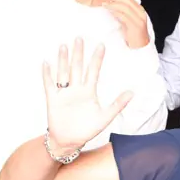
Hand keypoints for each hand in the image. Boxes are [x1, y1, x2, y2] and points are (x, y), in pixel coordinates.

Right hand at [40, 38, 134, 153]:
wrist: (69, 142)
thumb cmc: (87, 130)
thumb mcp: (105, 117)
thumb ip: (118, 105)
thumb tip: (132, 92)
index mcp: (89, 92)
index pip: (93, 71)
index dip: (97, 58)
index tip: (101, 45)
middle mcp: (76, 89)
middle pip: (77, 67)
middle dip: (78, 53)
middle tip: (79, 38)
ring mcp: (64, 94)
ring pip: (63, 73)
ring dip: (63, 60)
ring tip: (64, 46)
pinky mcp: (53, 100)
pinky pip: (49, 85)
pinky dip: (47, 75)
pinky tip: (46, 63)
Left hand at [92, 0, 150, 49]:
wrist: (140, 48)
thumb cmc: (132, 35)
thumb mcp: (127, 21)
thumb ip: (122, 13)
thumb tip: (110, 5)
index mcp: (139, 9)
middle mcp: (140, 12)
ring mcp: (139, 19)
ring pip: (125, 7)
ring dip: (112, 3)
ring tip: (103, 3)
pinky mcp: (136, 26)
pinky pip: (124, 16)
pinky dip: (116, 12)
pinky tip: (109, 11)